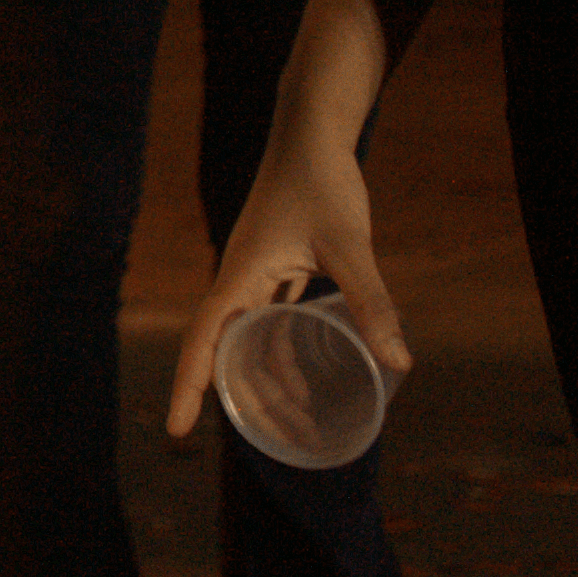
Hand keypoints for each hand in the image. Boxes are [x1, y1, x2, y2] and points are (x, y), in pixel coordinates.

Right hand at [165, 135, 409, 439]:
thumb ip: (371, 301)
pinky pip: (271, 322)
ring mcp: (258, 274)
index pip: (204, 342)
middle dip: (246, 401)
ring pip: (252, 341)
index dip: (189, 388)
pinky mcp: (278, 267)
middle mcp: (240, 279)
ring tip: (302, 423)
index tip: (179, 433)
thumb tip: (399, 364)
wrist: (313, 133)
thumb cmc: (322, 182)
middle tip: (282, 443)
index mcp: (239, 275)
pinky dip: (284, 353)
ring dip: (271, 381)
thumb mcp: (348, 244)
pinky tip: (310, 374)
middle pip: (229, 352)